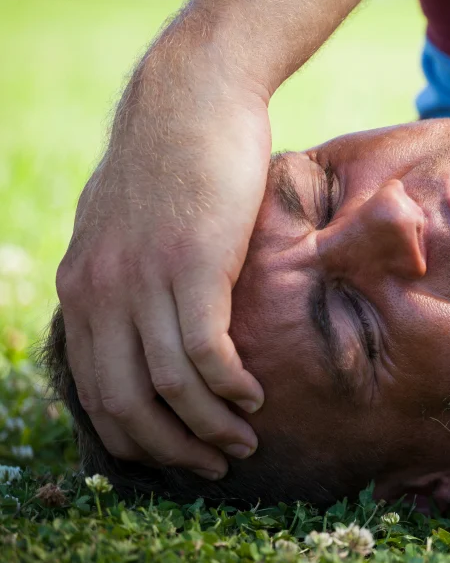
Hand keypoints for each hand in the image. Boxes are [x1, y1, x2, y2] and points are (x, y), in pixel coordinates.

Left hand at [56, 44, 269, 478]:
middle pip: (126, 403)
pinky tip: (253, 394)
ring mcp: (145, 279)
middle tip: (214, 465)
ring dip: (208, 426)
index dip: (138, 440)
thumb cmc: (171, 160)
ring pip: (169, 386)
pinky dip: (228, 386)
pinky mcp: (192, 264)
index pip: (96, 393)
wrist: (191, 97)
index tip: (177, 455)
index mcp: (82, 288)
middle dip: (171, 448)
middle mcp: (102, 292)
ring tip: (242, 441)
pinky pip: (204, 350)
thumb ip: (123, 274)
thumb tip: (138, 317)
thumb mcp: (124, 223)